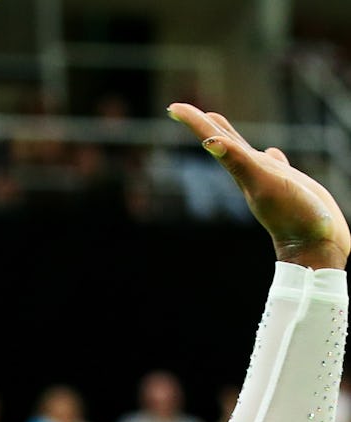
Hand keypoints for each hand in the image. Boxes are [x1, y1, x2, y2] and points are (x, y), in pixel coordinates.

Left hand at [168, 103, 349, 269]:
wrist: (315, 247)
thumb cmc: (293, 216)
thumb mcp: (264, 184)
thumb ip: (239, 162)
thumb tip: (210, 142)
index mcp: (243, 170)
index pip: (214, 139)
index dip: (195, 122)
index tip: (172, 107)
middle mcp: (252, 174)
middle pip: (222, 142)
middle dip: (202, 124)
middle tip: (181, 109)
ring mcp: (269, 180)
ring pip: (244, 151)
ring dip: (229, 135)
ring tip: (215, 119)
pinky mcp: (289, 186)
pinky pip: (274, 164)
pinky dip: (270, 155)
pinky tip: (270, 151)